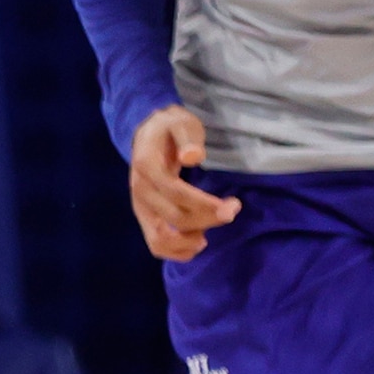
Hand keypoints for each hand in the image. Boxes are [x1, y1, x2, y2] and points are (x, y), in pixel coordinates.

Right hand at [128, 105, 238, 261]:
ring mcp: (140, 207)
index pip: (175, 193)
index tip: (234, 204)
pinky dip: (178, 251)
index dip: (205, 203)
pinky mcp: (145, 217)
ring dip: (190, 241)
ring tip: (211, 231)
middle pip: (174, 218)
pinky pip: (156, 245)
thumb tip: (193, 157)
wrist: (148, 136)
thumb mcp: (181, 122)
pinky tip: (199, 240)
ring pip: (161, 238)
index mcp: (146, 166)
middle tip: (233, 208)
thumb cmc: (170, 129)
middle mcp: (139, 191)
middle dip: (209, 219)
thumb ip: (188, 138)